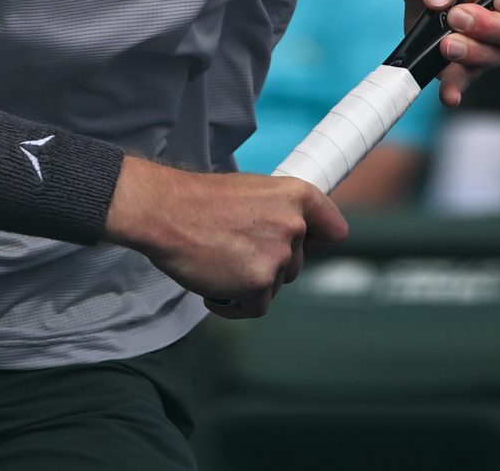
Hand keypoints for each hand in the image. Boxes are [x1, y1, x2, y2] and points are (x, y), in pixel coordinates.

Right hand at [105, 159, 348, 318]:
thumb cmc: (202, 201)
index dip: (318, 242)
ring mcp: (278, 256)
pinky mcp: (257, 284)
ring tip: (221, 264)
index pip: (334, 230)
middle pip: (296, 264)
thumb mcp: (255, 190)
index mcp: (298, 196)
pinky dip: (235, 306)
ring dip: (251, 284)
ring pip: (275, 286)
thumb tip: (296, 235)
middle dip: (269, 265)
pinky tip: (215, 290)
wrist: (165, 211)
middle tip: (235, 252)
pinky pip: (256, 307)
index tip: (305, 247)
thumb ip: (282, 212)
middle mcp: (295, 225)